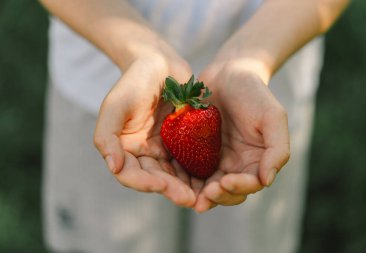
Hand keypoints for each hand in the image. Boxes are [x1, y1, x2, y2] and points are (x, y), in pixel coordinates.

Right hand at [94, 52, 196, 206]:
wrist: (159, 63)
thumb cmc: (133, 81)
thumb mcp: (115, 105)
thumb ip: (107, 136)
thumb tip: (114, 168)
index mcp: (125, 149)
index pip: (131, 174)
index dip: (145, 183)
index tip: (161, 186)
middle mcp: (145, 153)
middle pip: (156, 179)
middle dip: (171, 190)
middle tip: (189, 199)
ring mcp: (166, 148)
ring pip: (175, 174)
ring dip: (186, 186)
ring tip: (202, 195)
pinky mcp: (184, 142)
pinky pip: (191, 160)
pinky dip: (198, 170)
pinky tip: (211, 177)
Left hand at [193, 60, 289, 211]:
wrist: (228, 73)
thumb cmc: (254, 93)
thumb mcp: (273, 117)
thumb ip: (277, 148)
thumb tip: (267, 180)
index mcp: (255, 162)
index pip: (250, 184)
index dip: (239, 188)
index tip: (225, 182)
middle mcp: (235, 166)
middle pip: (227, 192)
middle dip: (217, 196)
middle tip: (205, 194)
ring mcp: (213, 160)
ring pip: (206, 186)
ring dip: (198, 194)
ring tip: (187, 195)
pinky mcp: (194, 151)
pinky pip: (188, 169)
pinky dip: (182, 177)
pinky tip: (173, 179)